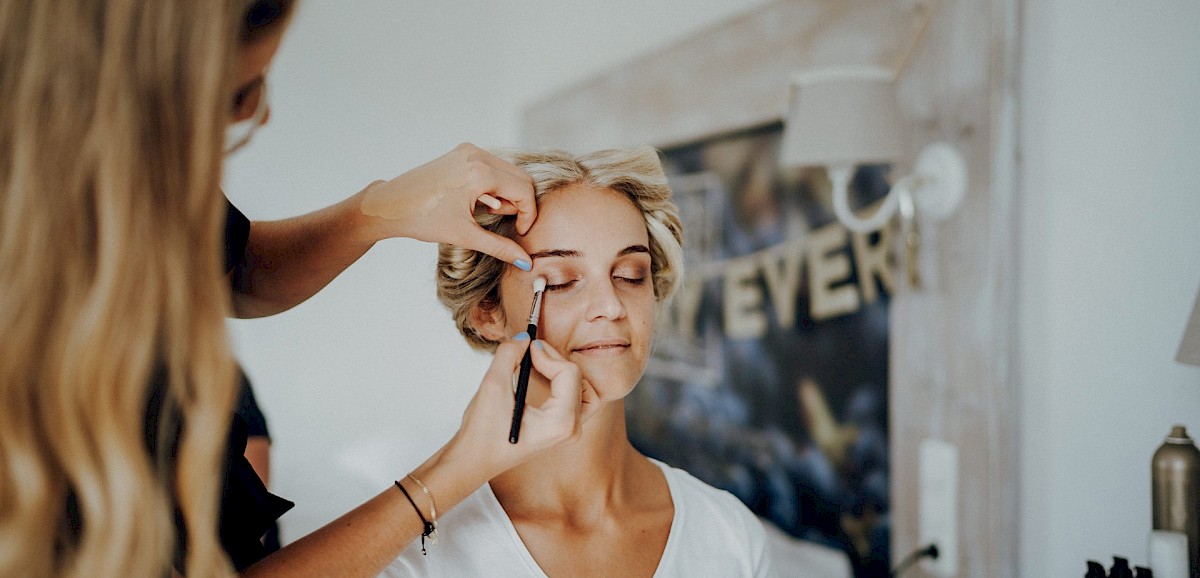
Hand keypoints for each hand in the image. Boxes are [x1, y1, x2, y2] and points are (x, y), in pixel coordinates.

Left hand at [358, 143, 536, 268]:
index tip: (520, 232)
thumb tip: (525, 261)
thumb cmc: (421, 218)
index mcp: (479, 172)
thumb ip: (499, 247)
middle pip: (520, 178)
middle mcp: (476, 155)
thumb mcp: (464, 235)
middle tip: (506, 223)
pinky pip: (493, 167)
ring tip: (488, 212)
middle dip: (520, 203)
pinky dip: (495, 186)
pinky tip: (479, 202)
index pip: (523, 190)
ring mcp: (468, 151)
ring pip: (508, 172)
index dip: (528, 214)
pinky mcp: (462, 153)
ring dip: (507, 194)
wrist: (389, 206)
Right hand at [446, 335, 598, 478]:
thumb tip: (523, 337)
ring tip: (537, 362)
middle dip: (553, 359)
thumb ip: (509, 356)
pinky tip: (542, 374)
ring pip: (582, 387)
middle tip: (528, 351)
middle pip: (577, 378)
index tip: (525, 349)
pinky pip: (576, 397)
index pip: (569, 373)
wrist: (473, 461)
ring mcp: (569, 431)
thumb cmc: (482, 433)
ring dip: (561, 369)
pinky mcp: (562, 429)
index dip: (546, 355)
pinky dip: (562, 381)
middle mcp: (571, 429)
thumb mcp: (492, 387)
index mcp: (561, 423)